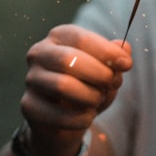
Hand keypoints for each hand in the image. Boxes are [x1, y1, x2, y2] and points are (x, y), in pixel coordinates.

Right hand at [20, 24, 132, 155]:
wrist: (67, 120)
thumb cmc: (89, 85)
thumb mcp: (107, 69)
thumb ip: (116, 57)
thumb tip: (125, 48)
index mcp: (59, 36)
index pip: (82, 39)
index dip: (107, 52)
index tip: (127, 65)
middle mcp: (39, 53)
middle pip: (69, 60)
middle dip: (98, 74)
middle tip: (111, 84)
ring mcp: (31, 79)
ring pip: (62, 86)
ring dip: (89, 97)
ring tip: (97, 100)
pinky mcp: (28, 105)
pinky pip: (58, 114)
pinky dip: (81, 119)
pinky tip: (87, 117)